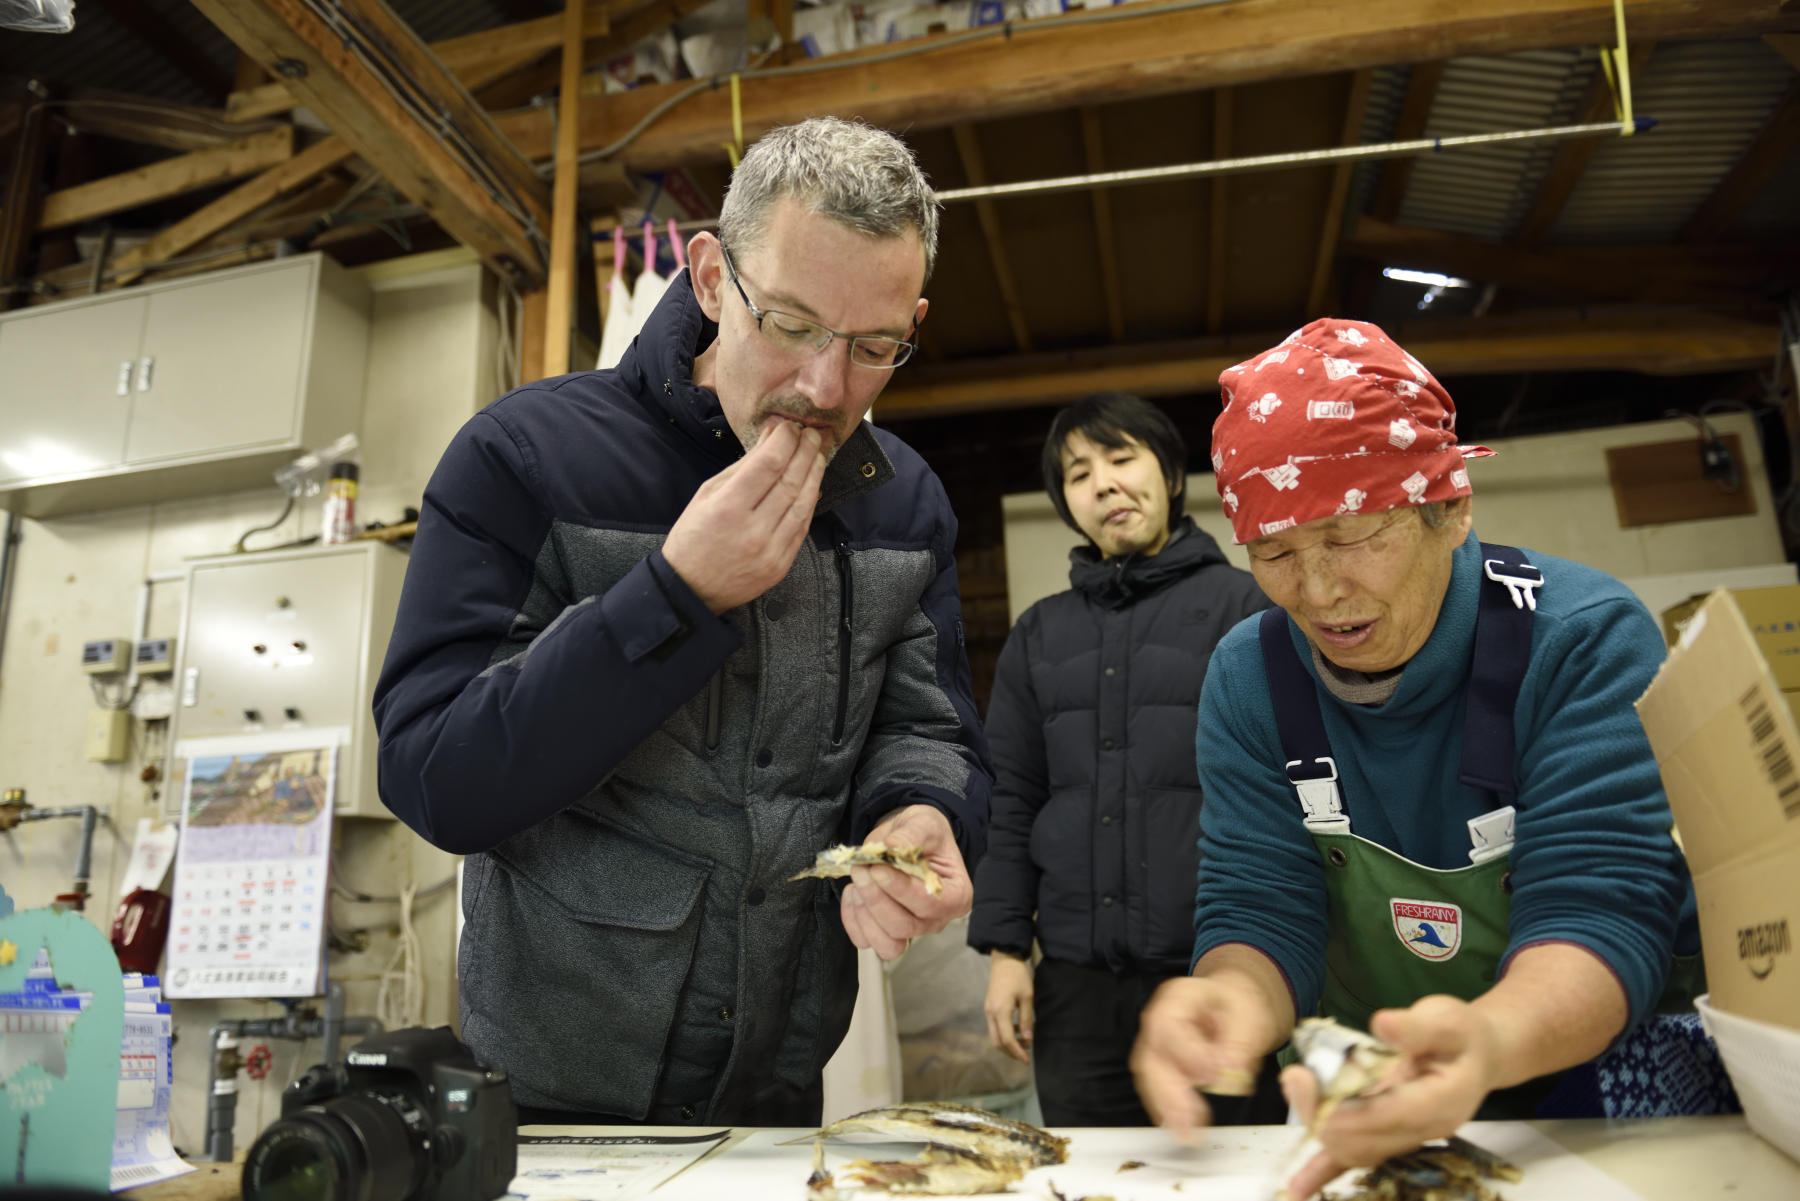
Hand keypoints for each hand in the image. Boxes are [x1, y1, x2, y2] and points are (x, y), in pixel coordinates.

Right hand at [662, 420, 825, 613]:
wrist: (692, 589)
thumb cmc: (693, 538)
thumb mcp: (706, 495)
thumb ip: (740, 467)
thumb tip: (769, 440)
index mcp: (728, 508)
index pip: (768, 464)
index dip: (784, 441)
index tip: (790, 427)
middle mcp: (752, 529)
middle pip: (790, 480)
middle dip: (804, 451)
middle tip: (811, 434)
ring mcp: (770, 549)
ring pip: (803, 503)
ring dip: (814, 474)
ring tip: (818, 454)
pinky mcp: (781, 564)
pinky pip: (802, 526)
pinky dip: (810, 502)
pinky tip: (813, 484)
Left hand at [839, 805, 971, 959]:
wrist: (907, 840)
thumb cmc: (924, 834)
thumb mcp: (924, 823)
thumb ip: (912, 834)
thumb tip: (893, 846)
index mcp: (955, 894)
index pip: (928, 903)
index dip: (900, 888)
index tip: (878, 867)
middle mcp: (936, 919)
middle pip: (903, 926)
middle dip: (876, 898)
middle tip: (861, 868)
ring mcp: (912, 930)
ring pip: (886, 943)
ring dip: (864, 913)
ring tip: (857, 881)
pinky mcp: (887, 934)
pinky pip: (866, 941)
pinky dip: (852, 919)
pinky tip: (852, 892)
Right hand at [983, 953, 1034, 1062]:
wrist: (1004, 959)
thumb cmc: (1018, 976)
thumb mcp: (1027, 997)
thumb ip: (1027, 1019)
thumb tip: (1027, 1039)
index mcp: (1000, 1011)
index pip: (1007, 1039)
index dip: (1017, 1052)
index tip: (1027, 1060)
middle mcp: (990, 1013)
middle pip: (997, 1042)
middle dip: (1011, 1052)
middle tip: (1025, 1055)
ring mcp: (988, 1011)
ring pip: (995, 1036)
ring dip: (1008, 1044)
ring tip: (1024, 1042)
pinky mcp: (989, 1008)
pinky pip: (995, 1027)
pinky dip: (1004, 1034)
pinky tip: (1017, 1030)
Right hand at [1130, 974, 1277, 1142]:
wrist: (1233, 1005)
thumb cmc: (1239, 1006)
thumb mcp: (1250, 1017)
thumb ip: (1239, 1045)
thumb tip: (1229, 1075)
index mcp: (1178, 996)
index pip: (1168, 1025)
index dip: (1186, 1054)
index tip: (1212, 1077)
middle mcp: (1158, 1018)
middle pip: (1151, 1056)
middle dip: (1169, 1093)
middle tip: (1190, 1123)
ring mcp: (1155, 1042)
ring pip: (1150, 1076)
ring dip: (1166, 1107)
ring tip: (1187, 1133)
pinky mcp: (1160, 1064)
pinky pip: (1156, 1087)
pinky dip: (1168, 1109)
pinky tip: (1181, 1127)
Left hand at [1280, 996, 1499, 1199]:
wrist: (1478, 1056)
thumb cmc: (1462, 1036)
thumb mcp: (1446, 1019)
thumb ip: (1416, 1027)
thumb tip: (1382, 1025)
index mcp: (1442, 1102)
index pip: (1388, 1114)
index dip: (1346, 1106)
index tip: (1309, 1080)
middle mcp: (1424, 1130)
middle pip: (1365, 1139)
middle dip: (1321, 1113)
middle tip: (1294, 1076)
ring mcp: (1406, 1139)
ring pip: (1355, 1151)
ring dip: (1319, 1126)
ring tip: (1294, 1087)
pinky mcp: (1389, 1138)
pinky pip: (1355, 1160)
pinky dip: (1323, 1173)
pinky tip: (1299, 1188)